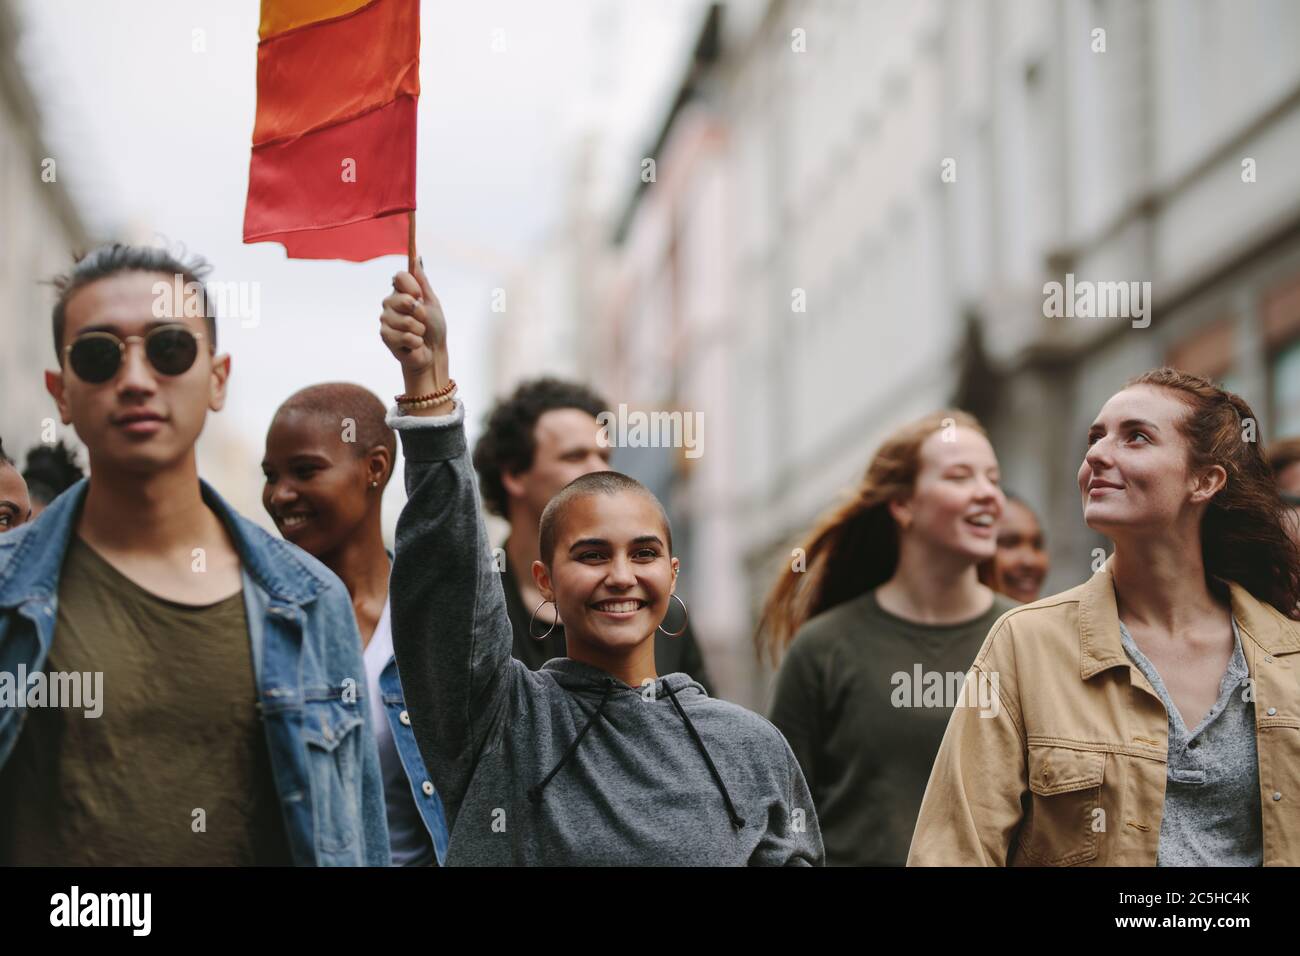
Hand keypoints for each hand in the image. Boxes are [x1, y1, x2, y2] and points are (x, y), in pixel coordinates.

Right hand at [379, 261, 447, 381]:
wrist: (433, 352)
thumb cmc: (434, 327)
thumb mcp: (432, 301)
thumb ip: (422, 281)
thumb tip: (417, 258)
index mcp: (400, 292)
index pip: (399, 277)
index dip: (413, 287)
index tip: (420, 297)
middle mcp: (390, 304)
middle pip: (403, 299)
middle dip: (420, 313)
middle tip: (422, 320)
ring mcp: (386, 320)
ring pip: (406, 321)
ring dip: (419, 330)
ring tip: (419, 333)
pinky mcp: (385, 336)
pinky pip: (405, 336)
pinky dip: (416, 342)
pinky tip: (413, 344)